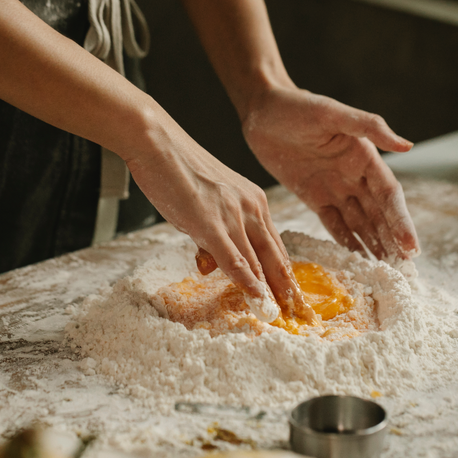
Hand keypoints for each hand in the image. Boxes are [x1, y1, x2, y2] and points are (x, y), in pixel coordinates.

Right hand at [123, 105, 314, 321]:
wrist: (158, 142)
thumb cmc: (179, 169)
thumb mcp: (207, 202)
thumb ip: (213, 233)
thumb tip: (212, 262)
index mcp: (254, 201)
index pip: (276, 245)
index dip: (284, 273)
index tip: (291, 294)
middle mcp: (252, 208)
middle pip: (276, 257)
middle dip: (287, 288)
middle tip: (299, 313)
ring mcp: (233, 215)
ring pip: (258, 262)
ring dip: (270, 292)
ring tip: (280, 315)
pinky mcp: (212, 223)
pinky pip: (235, 260)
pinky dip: (248, 283)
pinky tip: (257, 300)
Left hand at [242, 87, 419, 259]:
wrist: (261, 112)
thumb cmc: (297, 106)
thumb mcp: (332, 113)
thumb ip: (369, 127)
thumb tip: (408, 146)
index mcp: (365, 156)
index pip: (389, 195)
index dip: (401, 222)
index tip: (411, 248)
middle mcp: (354, 176)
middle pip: (379, 215)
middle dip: (392, 241)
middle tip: (405, 271)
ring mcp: (334, 188)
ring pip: (359, 223)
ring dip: (374, 245)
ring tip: (386, 271)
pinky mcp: (314, 197)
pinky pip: (333, 224)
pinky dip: (346, 241)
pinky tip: (357, 259)